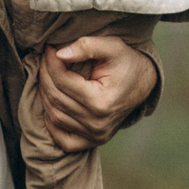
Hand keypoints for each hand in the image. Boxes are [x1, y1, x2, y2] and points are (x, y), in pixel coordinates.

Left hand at [38, 33, 159, 150]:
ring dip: (45, 94)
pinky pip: (62, 139)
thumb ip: (87, 46)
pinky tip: (52, 103)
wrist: (143, 84)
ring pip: (54, 116)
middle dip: (45, 75)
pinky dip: (52, 123)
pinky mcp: (93, 141)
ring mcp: (95, 135)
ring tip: (48, 75)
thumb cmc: (127, 63)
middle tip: (46, 59)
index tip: (49, 49)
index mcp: (101, 102)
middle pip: (55, 98)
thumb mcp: (112, 47)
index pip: (62, 81)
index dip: (51, 63)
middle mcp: (97, 123)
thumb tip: (59, 54)